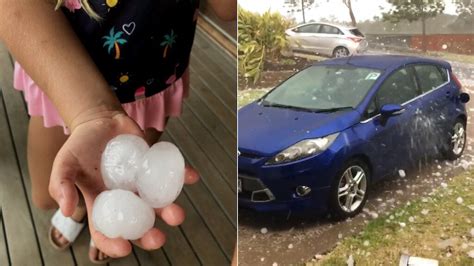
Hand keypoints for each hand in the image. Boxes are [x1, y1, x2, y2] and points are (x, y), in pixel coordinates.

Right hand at [48, 110, 198, 256]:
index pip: (107, 231)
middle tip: (157, 238)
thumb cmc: (80, 147)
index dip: (114, 243)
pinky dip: (184, 175)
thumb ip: (62, 185)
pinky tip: (191, 176)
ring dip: (170, 210)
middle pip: (140, 224)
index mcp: (104, 205)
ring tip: (176, 214)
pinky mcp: (156, 166)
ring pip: (160, 203)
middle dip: (150, 235)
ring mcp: (143, 184)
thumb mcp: (64, 164)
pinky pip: (173, 174)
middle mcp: (126, 199)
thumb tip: (67, 211)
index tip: (124, 247)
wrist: (100, 121)